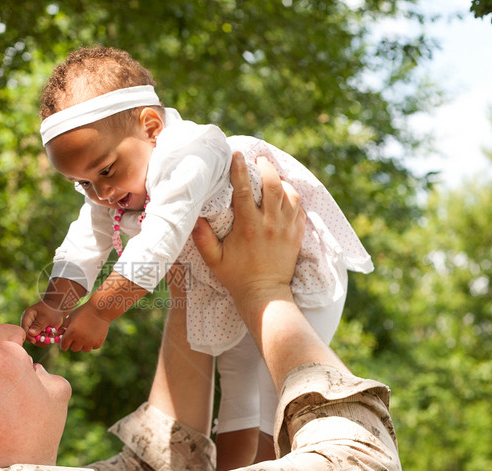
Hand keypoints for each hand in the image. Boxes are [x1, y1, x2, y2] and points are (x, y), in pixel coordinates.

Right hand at [21, 300, 66, 345]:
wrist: (59, 307)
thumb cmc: (52, 310)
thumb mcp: (45, 317)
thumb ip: (38, 325)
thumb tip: (30, 333)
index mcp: (27, 316)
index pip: (24, 328)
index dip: (28, 336)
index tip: (34, 341)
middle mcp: (29, 322)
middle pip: (29, 335)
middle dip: (38, 338)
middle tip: (46, 336)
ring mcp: (34, 327)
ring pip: (35, 338)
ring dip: (43, 338)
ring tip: (50, 333)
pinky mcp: (39, 330)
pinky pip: (41, 337)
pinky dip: (46, 337)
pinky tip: (51, 334)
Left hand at [59, 302, 110, 351]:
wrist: (100, 309)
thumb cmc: (84, 311)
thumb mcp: (71, 317)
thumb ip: (63, 326)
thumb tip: (57, 334)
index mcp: (71, 333)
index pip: (64, 346)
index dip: (64, 344)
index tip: (66, 343)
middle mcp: (80, 339)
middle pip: (74, 349)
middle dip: (74, 344)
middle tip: (77, 337)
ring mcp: (90, 342)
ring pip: (84, 349)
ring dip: (83, 344)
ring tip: (86, 335)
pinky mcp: (98, 342)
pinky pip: (93, 347)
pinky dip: (92, 343)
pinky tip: (93, 334)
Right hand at [192, 153, 304, 314]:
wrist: (265, 294)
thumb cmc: (236, 276)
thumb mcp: (214, 259)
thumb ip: (202, 238)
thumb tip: (193, 216)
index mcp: (248, 226)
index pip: (243, 190)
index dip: (239, 169)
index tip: (237, 154)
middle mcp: (270, 223)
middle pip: (273, 185)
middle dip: (266, 168)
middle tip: (259, 160)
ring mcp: (287, 228)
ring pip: (290, 194)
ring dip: (281, 181)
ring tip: (272, 177)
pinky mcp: (297, 234)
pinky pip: (299, 208)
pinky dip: (292, 197)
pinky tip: (284, 195)